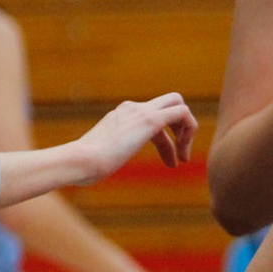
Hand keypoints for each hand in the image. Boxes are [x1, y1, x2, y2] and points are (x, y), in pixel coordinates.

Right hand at [76, 94, 197, 182]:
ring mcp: (140, 111)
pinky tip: (182, 152)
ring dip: (188, 131)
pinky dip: (190, 129)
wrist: (81, 160)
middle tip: (180, 151)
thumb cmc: (85, 165)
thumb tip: (94, 170)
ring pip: (179, 104)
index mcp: (119, 116)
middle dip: (181, 126)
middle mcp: (131, 108)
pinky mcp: (149, 120)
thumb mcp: (99, 156)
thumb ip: (104, 155)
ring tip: (183, 158)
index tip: (170, 161)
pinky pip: (183, 113)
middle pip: (169, 102)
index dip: (166, 140)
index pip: (152, 117)